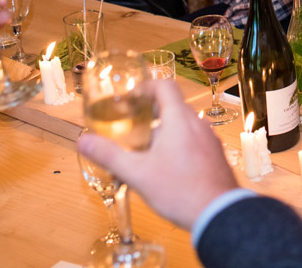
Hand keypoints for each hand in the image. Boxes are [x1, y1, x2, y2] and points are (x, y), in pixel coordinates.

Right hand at [78, 80, 238, 230]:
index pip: (164, 86)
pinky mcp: (215, 155)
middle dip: (150, 113)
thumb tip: (83, 140)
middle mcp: (197, 124)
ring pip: (184, 125)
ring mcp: (209, 140)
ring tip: (146, 150)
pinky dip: (178, 144)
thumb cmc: (179, 190)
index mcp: (179, 120)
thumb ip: (109, 155)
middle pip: (173, 106)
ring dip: (164, 130)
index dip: (145, 87)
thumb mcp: (138, 174)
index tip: (129, 99)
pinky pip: (194, 140)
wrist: (218, 213)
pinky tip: (167, 167)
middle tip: (131, 128)